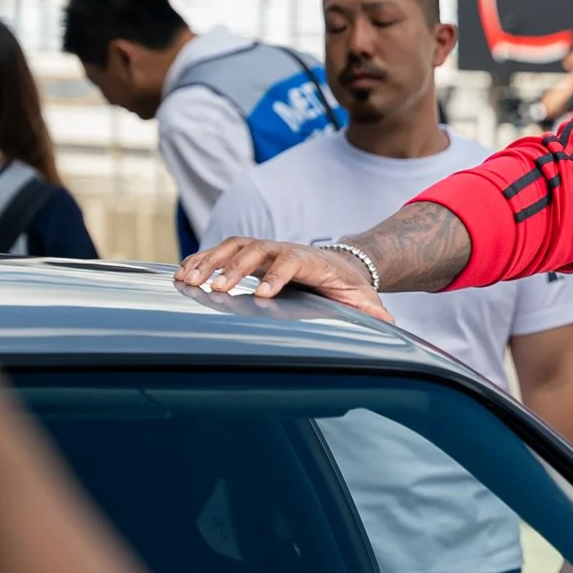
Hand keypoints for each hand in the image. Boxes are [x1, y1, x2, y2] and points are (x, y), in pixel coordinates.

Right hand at [176, 238, 391, 321]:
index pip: (291, 263)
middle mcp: (284, 249)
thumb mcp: (363, 299)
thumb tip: (391, 324)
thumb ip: (374, 312)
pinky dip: (201, 260)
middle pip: (257, 252)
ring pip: (234, 248)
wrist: (339, 264)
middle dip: (235, 269)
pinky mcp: (250, 254)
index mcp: (310, 261)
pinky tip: (181, 274)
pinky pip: (221, 252)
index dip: (277, 276)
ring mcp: (265, 249)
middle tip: (214, 289)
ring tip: (187, 280)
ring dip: (209, 262)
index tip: (261, 294)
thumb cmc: (347, 286)